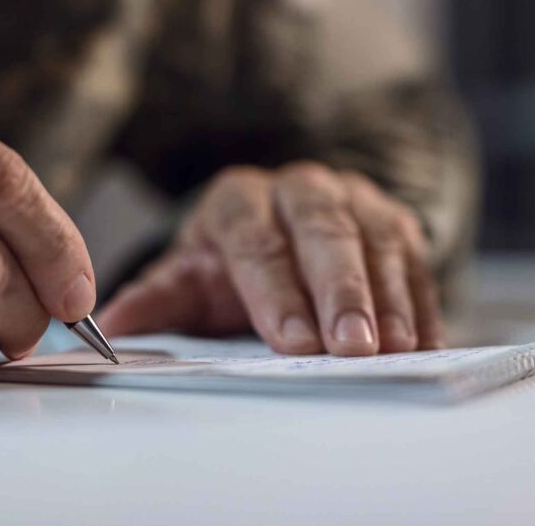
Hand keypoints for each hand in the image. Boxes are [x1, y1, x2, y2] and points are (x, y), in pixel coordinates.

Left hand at [98, 162, 443, 355]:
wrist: (281, 232)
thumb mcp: (190, 280)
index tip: (292, 340)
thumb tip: (111, 325)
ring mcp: (351, 198)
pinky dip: (420, 301)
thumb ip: (158, 300)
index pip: (255, 240)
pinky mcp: (393, 220)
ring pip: (375, 238)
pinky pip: (414, 257)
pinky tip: (422, 342)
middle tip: (350, 346)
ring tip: (392, 347)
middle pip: (322, 231)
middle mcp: (297, 188)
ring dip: (388, 296)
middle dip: (339, 290)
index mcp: (238, 200)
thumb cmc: (231, 264)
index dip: (275, 290)